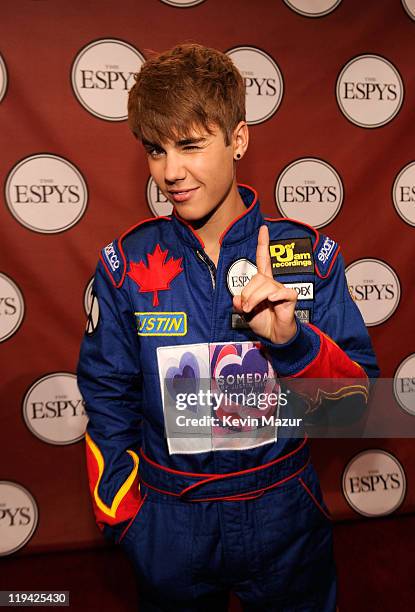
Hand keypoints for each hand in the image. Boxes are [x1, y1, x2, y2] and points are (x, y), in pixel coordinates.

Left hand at [232, 225, 297, 343]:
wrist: (274, 336)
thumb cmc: (262, 321)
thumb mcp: (245, 312)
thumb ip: (239, 303)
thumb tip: (237, 298)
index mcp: (262, 282)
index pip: (263, 259)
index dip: (263, 244)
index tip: (263, 228)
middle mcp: (272, 283)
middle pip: (258, 278)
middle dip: (248, 292)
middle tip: (245, 307)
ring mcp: (281, 290)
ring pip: (266, 285)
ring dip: (255, 298)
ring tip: (251, 309)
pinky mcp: (290, 298)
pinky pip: (283, 292)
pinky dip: (276, 296)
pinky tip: (272, 300)